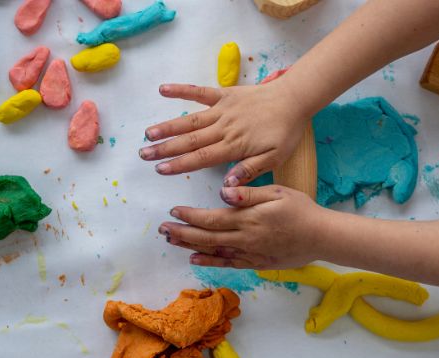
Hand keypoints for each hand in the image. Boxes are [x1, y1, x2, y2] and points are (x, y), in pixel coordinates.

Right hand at [140, 79, 309, 185]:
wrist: (294, 99)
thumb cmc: (285, 132)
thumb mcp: (274, 158)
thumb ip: (249, 170)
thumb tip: (226, 185)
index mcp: (234, 146)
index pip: (201, 158)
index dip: (179, 164)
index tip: (160, 169)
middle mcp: (223, 128)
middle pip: (189, 140)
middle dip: (165, 148)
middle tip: (143, 154)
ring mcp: (222, 110)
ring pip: (190, 120)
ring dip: (167, 126)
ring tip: (147, 133)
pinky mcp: (224, 95)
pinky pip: (200, 92)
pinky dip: (181, 90)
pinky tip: (163, 90)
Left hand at [158, 185, 325, 268]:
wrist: (322, 237)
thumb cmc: (301, 210)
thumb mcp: (277, 193)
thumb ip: (249, 193)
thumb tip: (224, 191)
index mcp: (248, 218)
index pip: (211, 218)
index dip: (190, 216)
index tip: (173, 211)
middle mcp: (244, 238)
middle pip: (206, 237)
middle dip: (181, 233)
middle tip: (162, 229)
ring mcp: (249, 253)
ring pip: (213, 251)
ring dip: (190, 247)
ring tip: (171, 242)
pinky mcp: (256, 263)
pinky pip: (228, 264)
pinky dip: (210, 262)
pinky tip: (195, 260)